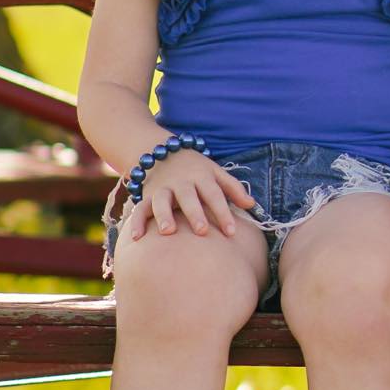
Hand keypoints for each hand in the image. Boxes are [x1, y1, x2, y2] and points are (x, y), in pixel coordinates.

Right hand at [130, 151, 256, 239]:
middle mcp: (182, 182)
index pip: (215, 195)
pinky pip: (139, 208)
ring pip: (161, 201)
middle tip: (202, 232)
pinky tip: (137, 238)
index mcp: (202, 177)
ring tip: (168, 232)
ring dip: (164, 215)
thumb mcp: (216, 173)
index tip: (231, 232)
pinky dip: (136, 222)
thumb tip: (252, 205)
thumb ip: (233, 188)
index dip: (223, 212)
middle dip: (195, 213)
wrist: (162, 151)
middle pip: (189, 197)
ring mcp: (163, 188)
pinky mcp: (147, 195)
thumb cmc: (197, 168)